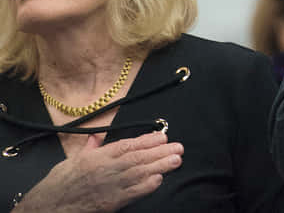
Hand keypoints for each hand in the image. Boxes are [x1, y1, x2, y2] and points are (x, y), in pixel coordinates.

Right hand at [15, 131, 182, 212]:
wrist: (47, 207)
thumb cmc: (59, 184)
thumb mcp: (73, 159)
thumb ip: (90, 146)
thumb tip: (97, 135)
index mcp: (98, 157)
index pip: (127, 145)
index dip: (147, 141)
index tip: (162, 137)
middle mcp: (106, 169)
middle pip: (138, 158)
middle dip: (160, 152)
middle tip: (178, 147)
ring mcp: (110, 186)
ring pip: (139, 173)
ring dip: (160, 166)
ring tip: (176, 160)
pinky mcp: (111, 202)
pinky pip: (132, 192)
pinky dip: (147, 186)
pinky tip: (159, 179)